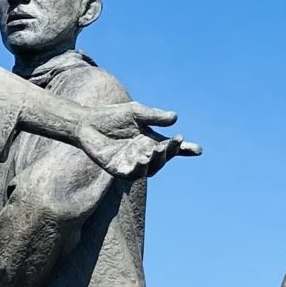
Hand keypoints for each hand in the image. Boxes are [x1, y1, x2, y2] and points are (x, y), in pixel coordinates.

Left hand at [71, 97, 200, 179]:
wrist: (87, 122)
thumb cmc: (112, 116)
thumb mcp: (136, 112)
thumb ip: (154, 116)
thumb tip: (175, 117)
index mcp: (150, 141)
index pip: (171, 147)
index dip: (185, 149)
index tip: (198, 150)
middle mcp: (144, 154)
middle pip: (163, 158)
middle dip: (171, 151)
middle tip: (175, 142)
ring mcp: (131, 163)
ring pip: (150, 168)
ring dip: (157, 160)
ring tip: (158, 150)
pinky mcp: (118, 170)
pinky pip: (132, 174)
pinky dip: (139, 169)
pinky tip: (142, 160)